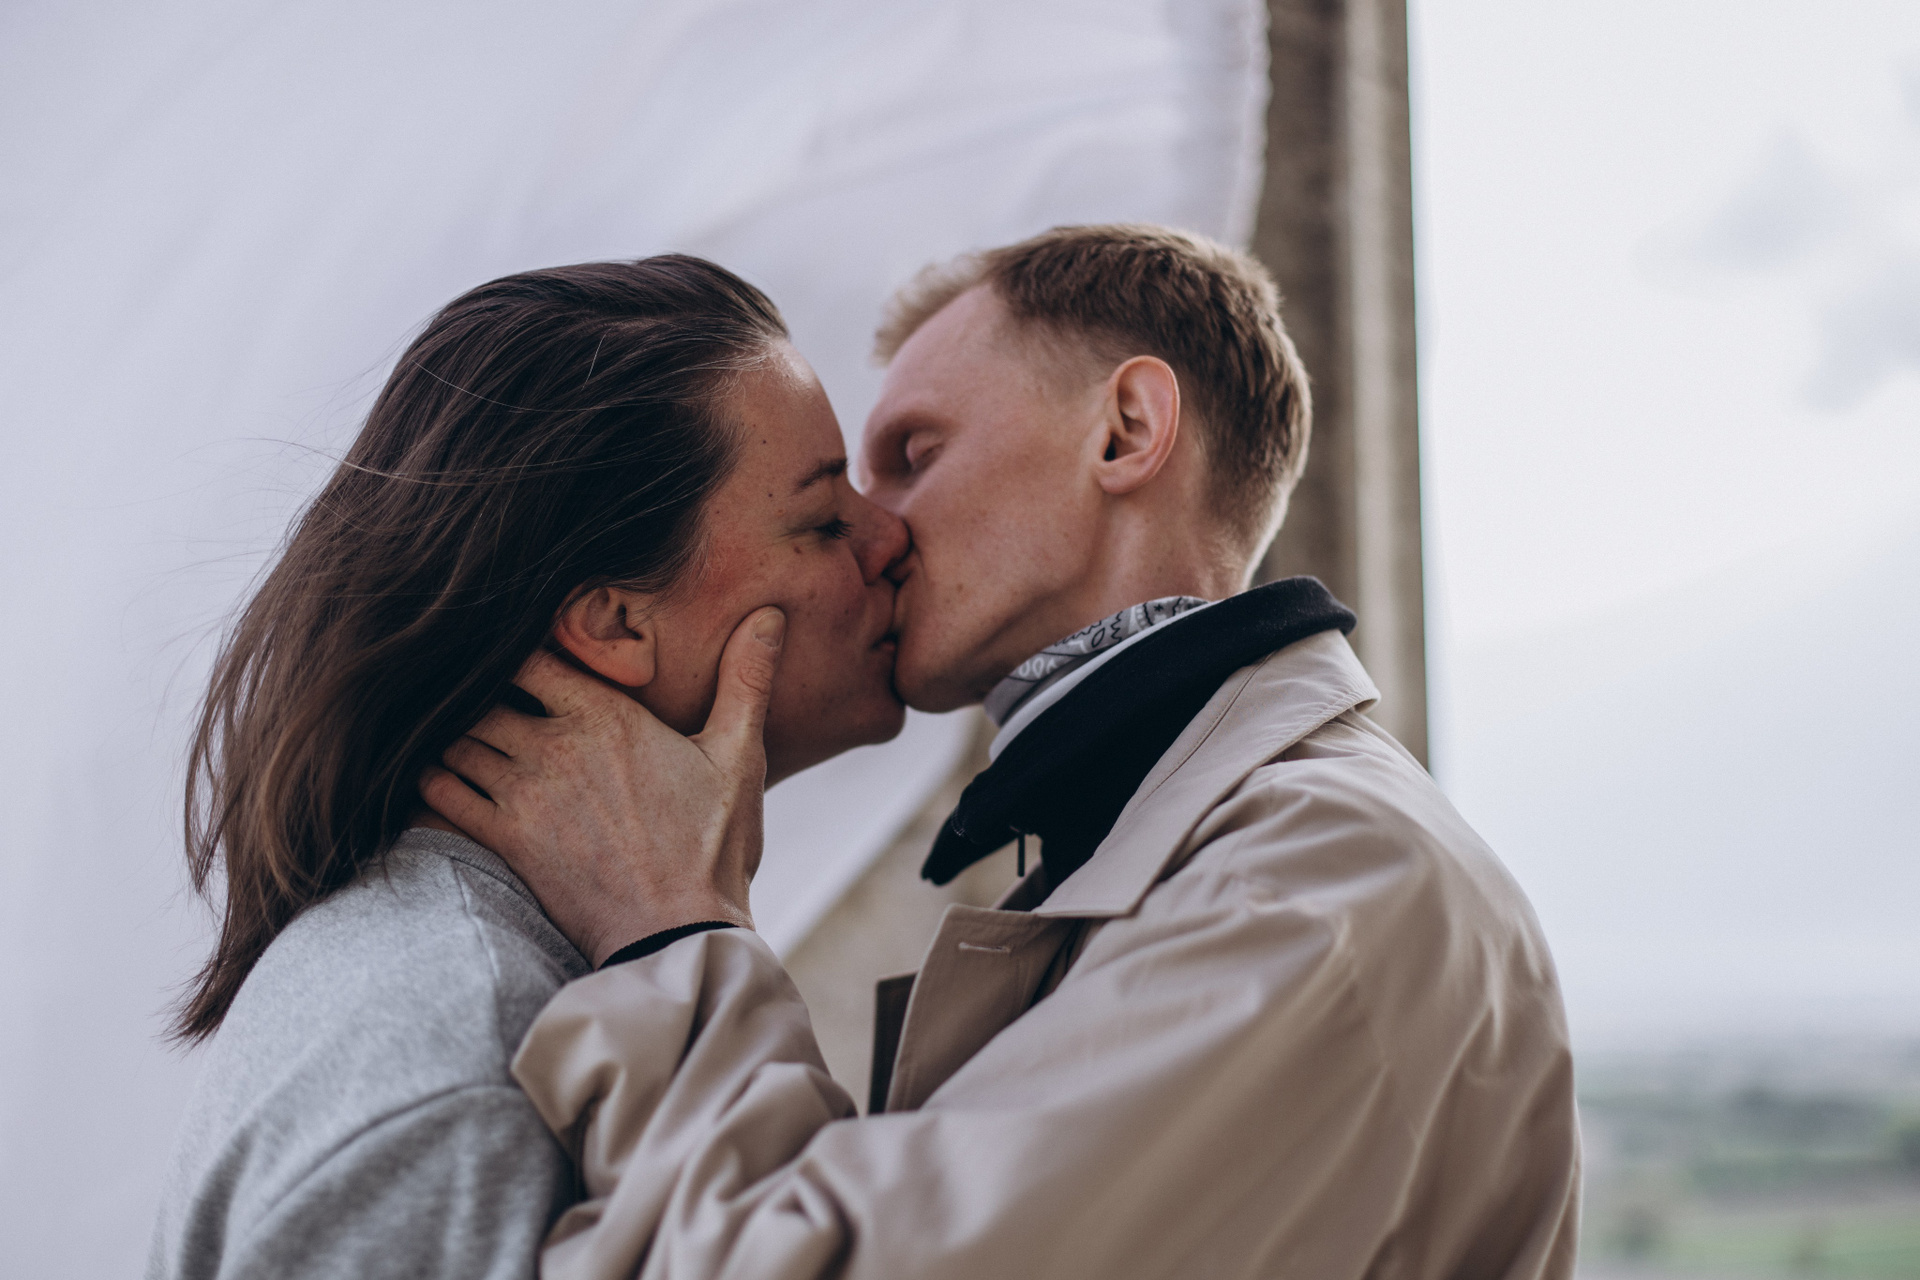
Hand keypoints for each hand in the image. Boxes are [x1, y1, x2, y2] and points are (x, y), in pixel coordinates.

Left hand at [420, 607, 785, 965]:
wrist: (679, 933)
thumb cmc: (714, 845)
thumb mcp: (740, 754)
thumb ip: (747, 678)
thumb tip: (772, 613)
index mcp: (607, 715)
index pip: (530, 655)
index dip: (518, 651)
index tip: (524, 660)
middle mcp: (556, 745)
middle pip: (484, 694)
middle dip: (480, 691)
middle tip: (479, 693)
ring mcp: (524, 794)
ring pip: (457, 739)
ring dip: (454, 733)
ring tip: (463, 733)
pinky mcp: (506, 840)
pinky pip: (442, 793)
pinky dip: (433, 779)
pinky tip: (444, 777)